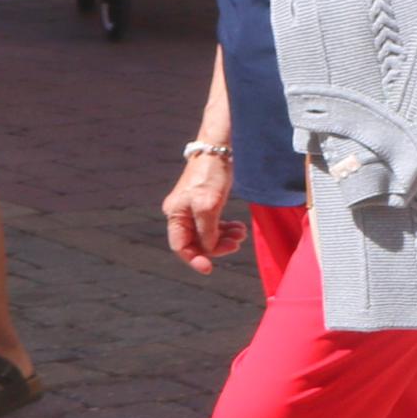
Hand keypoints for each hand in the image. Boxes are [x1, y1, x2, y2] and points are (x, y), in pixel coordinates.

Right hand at [164, 155, 245, 272]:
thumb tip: (209, 249)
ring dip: (225, 238)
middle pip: (196, 242)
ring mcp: (194, 209)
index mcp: (176, 214)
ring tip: (241, 233)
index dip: (195, 259)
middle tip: (236, 243)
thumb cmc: (211, 174)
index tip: (210, 269)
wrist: (220, 148)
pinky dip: (227, 229)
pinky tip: (239, 227)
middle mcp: (182, 214)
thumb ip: (207, 232)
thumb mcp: (208, 206)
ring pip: (208, 235)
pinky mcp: (207, 204)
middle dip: (217, 246)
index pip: (181, 247)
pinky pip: (215, 225)